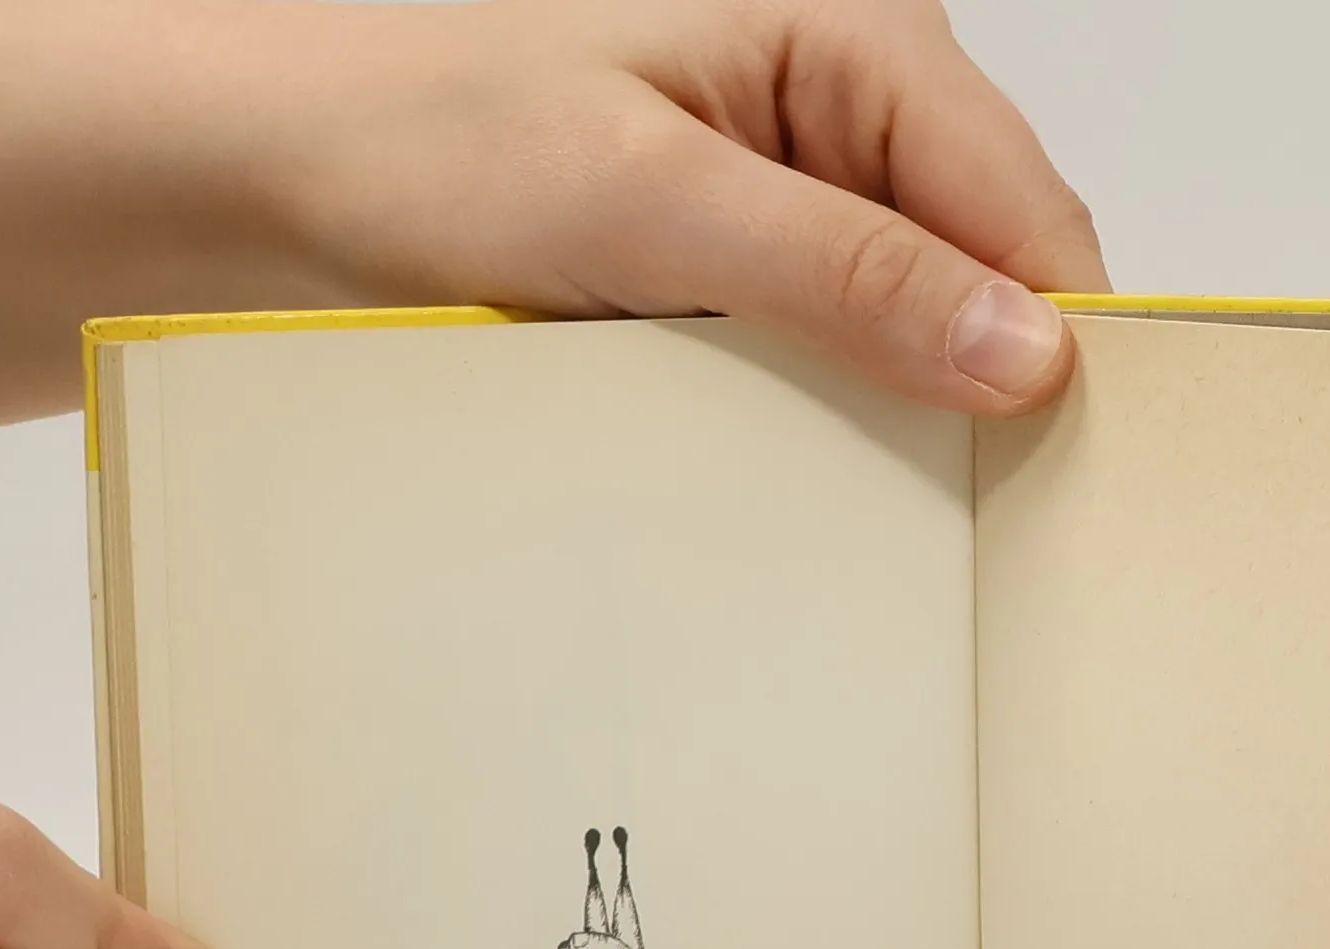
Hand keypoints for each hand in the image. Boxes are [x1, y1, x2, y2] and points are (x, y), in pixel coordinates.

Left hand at [0, 0, 1107, 438]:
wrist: (258, 173)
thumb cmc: (417, 135)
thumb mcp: (647, 203)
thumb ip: (847, 270)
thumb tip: (1023, 348)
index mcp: (842, 31)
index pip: (1024, 199)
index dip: (1065, 334)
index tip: (1071, 470)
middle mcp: (831, 97)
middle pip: (985, 257)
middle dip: (994, 378)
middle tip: (989, 517)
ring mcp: (781, 184)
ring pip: (914, 311)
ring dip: (912, 406)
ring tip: (905, 508)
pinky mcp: (728, 258)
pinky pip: (831, 343)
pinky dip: (837, 412)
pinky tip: (821, 475)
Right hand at [547, 827, 665, 948]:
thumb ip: (598, 940)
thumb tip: (568, 942)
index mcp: (624, 931)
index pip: (618, 892)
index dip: (617, 865)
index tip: (615, 837)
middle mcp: (600, 938)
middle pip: (592, 896)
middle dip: (595, 865)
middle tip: (594, 833)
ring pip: (568, 941)